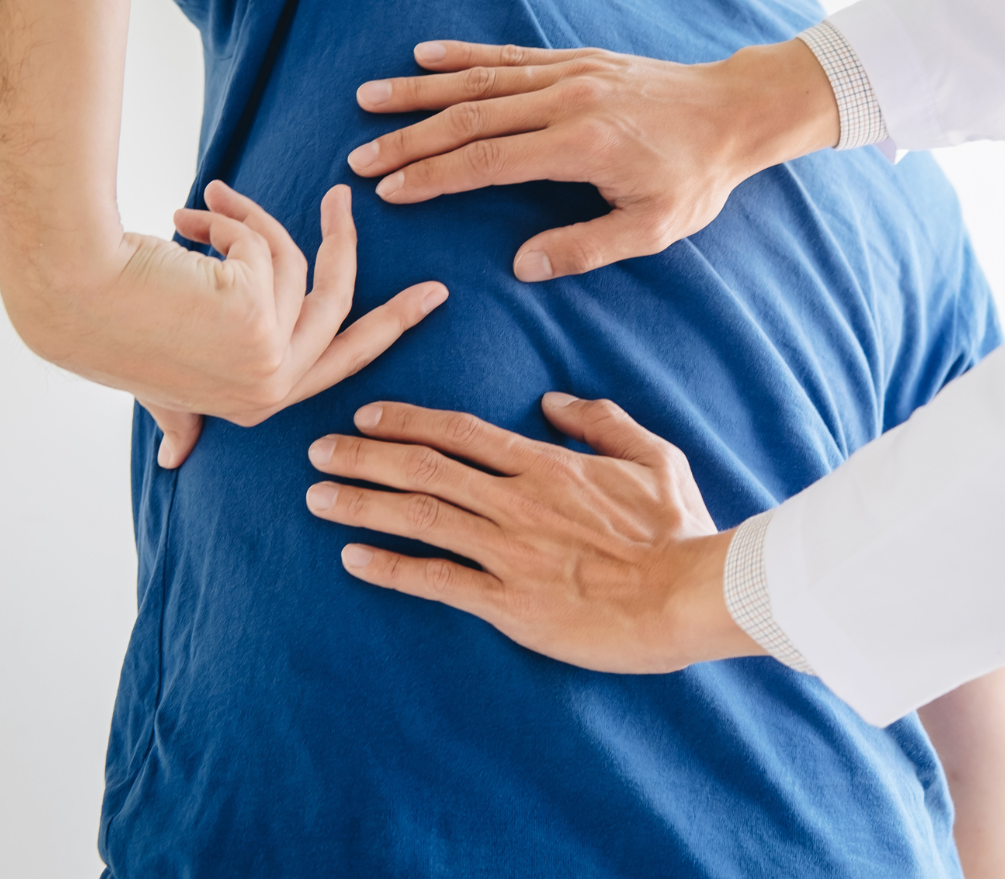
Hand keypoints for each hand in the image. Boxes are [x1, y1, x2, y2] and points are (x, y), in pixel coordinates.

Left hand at [50, 181, 447, 467]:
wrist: (69, 292)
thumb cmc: (104, 330)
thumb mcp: (156, 384)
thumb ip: (179, 417)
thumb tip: (172, 461)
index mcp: (255, 404)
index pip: (342, 361)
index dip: (389, 325)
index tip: (428, 297)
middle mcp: (269, 388)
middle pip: (342, 309)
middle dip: (350, 251)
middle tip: (347, 199)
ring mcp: (267, 357)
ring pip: (294, 263)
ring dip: (245, 221)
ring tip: (205, 202)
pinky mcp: (259, 316)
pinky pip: (266, 247)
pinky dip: (226, 223)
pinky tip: (183, 220)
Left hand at [303, 394, 758, 671]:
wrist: (688, 593)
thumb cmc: (678, 528)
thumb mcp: (655, 457)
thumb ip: (603, 422)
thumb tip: (557, 400)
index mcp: (547, 465)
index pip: (461, 433)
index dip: (406, 420)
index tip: (365, 416)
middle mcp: (515, 501)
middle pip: (423, 469)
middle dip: (362, 457)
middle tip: (316, 451)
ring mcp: (508, 552)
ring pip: (418, 517)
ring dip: (361, 504)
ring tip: (316, 497)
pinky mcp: (509, 603)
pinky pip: (436, 581)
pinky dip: (389, 568)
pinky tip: (352, 559)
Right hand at [345, 38, 839, 280]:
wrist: (734, 111)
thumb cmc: (697, 177)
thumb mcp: (654, 228)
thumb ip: (586, 247)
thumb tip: (521, 266)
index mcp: (583, 146)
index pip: (489, 161)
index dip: (434, 176)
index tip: (389, 191)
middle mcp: (568, 101)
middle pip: (471, 117)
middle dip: (409, 138)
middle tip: (358, 158)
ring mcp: (570, 73)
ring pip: (481, 80)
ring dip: (421, 92)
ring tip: (368, 100)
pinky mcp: (576, 59)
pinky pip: (509, 55)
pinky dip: (463, 55)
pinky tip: (424, 57)